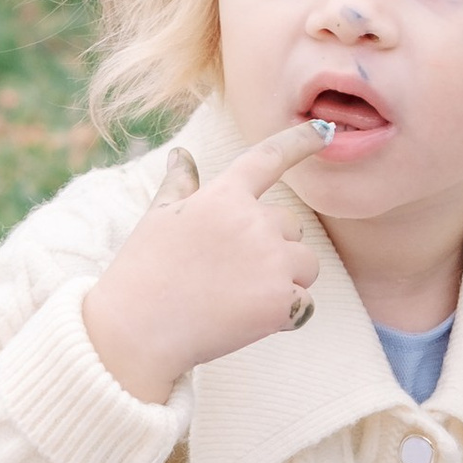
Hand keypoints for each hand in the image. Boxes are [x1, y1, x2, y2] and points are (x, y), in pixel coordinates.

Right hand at [82, 123, 329, 404]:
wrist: (137, 332)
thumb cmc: (142, 273)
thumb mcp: (157, 218)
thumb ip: (179, 185)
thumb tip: (181, 155)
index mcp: (222, 197)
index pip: (269, 157)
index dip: (301, 140)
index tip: (326, 129)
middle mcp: (252, 221)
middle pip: (292, 227)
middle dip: (274, 249)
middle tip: (232, 275)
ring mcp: (270, 260)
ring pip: (306, 266)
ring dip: (286, 281)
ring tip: (240, 298)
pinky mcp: (280, 301)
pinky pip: (305, 305)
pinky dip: (285, 316)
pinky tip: (247, 321)